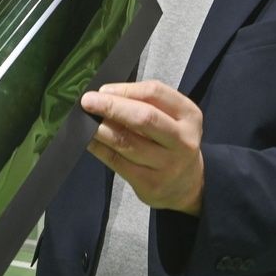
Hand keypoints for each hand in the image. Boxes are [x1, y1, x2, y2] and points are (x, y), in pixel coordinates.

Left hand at [82, 80, 203, 215]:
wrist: (187, 185)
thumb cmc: (172, 141)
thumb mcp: (172, 118)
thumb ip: (146, 104)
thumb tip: (105, 95)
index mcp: (189, 115)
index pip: (155, 93)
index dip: (126, 89)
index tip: (103, 89)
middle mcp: (182, 140)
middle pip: (144, 117)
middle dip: (112, 107)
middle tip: (88, 102)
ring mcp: (167, 164)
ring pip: (127, 141)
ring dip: (101, 129)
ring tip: (86, 121)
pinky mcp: (150, 184)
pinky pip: (117, 162)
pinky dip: (99, 148)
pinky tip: (90, 140)